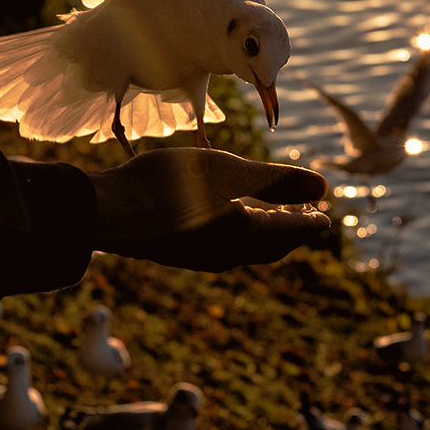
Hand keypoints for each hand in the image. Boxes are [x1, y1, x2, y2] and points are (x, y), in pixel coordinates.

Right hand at [87, 148, 328, 271]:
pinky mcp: (178, 252)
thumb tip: (325, 187)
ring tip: (275, 212)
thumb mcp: (228, 172)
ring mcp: (199, 258)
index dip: (311, 222)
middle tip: (308, 215)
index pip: (292, 232)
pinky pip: (225, 248)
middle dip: (293, 230)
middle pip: (272, 246)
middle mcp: (225, 255)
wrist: (103, 212)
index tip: (327, 217)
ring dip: (268, 232)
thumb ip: (276, 180)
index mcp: (244, 237)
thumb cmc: (167, 186)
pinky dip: (243, 234)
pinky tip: (230, 217)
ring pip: (248, 249)